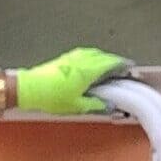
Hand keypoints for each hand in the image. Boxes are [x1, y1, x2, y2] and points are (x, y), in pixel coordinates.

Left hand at [15, 47, 132, 114]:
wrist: (30, 88)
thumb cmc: (52, 96)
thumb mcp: (78, 106)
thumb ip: (96, 105)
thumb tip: (109, 106)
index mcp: (88, 71)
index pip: (110, 64)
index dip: (122, 65)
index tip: (129, 67)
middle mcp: (81, 61)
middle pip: (103, 57)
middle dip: (114, 61)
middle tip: (122, 67)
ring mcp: (71, 58)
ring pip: (93, 54)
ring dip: (103, 58)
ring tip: (108, 65)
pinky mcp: (63, 59)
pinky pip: (83, 54)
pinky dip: (92, 57)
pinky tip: (90, 63)